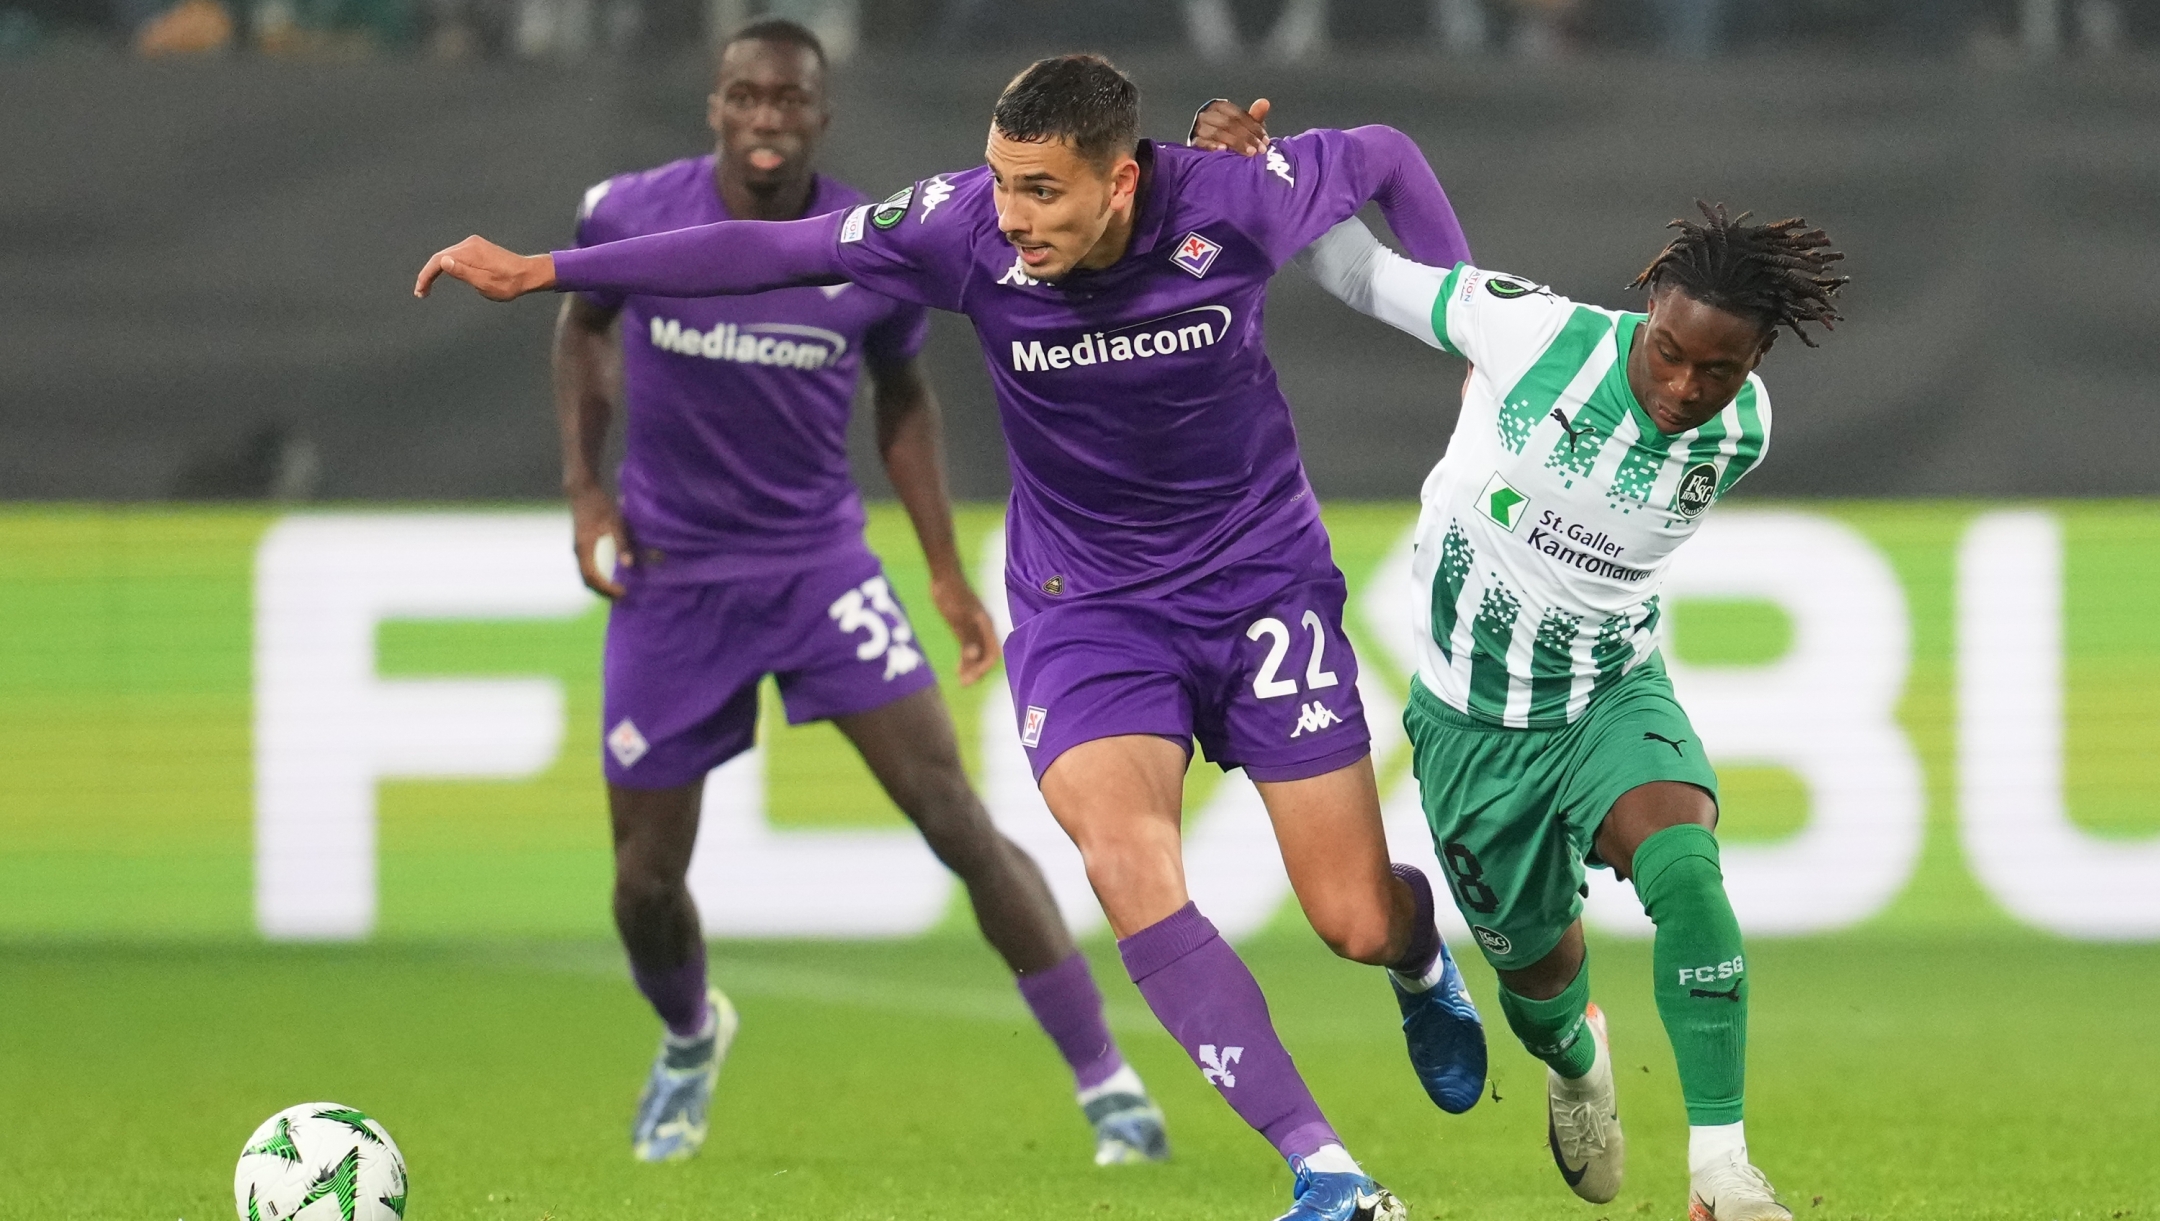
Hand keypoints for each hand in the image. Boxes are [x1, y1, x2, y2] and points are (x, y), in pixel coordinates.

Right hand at [414, 235, 554, 300]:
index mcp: (470, 251)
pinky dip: (447, 266)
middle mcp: (470, 243)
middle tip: (421, 292)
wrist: (528, 274)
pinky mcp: (478, 248)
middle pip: (440, 257)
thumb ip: (463, 272)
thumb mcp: (485, 284)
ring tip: (428, 288)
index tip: (420, 290)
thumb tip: (442, 262)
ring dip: (436, 270)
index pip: (438, 260)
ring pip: (447, 256)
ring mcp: (474, 244)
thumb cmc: (509, 283)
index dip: (426, 275)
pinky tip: (443, 276)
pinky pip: (456, 255)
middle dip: (428, 274)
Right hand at [569, 485, 630, 598]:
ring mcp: (578, 550)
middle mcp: (578, 552)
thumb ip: (622, 544)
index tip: (623, 592)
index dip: (607, 588)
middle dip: (603, 592)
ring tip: (617, 590)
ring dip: (600, 586)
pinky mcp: (581, 547)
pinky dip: (597, 578)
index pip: (593, 577)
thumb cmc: (600, 504)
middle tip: (622, 596)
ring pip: (585, 576)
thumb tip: (629, 565)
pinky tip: (610, 578)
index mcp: (585, 548)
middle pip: (587, 581)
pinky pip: (586, 569)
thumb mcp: (615, 523)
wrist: (582, 491)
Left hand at [930, 571, 1000, 686]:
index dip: (984, 667)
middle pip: (986, 654)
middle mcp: (983, 629)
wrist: (944, 576)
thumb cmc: (952, 595)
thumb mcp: (958, 618)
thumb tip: (975, 657)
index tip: (971, 679)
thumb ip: (967, 637)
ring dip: (971, 666)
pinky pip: (969, 646)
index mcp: (986, 626)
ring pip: (977, 652)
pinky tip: (957, 666)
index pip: (993, 653)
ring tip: (961, 679)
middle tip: (964, 683)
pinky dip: (965, 658)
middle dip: (977, 670)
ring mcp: (974, 627)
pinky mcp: (964, 624)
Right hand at [1190, 97, 1270, 155]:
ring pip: (1218, 133)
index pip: (1238, 115)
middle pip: (1229, 123)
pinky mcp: (1194, 141)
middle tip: (1260, 150)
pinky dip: (1213, 146)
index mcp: (1220, 106)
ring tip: (1249, 152)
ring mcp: (1199, 128)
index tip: (1265, 141)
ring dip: (1235, 143)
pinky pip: (1203, 143)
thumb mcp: (1242, 125)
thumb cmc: (1227, 134)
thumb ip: (1254, 116)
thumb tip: (1265, 102)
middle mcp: (1207, 114)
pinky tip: (1223, 150)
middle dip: (1247, 137)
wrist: (1206, 147)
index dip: (1254, 127)